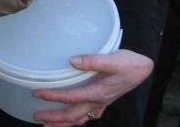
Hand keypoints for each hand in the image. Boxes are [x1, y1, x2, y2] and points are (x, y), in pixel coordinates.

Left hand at [32, 49, 152, 125]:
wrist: (142, 68)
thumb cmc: (129, 63)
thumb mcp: (113, 59)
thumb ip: (93, 60)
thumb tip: (72, 61)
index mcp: (99, 92)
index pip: (71, 97)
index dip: (53, 96)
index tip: (38, 93)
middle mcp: (98, 102)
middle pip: (73, 116)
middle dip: (54, 118)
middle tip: (37, 117)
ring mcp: (100, 104)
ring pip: (79, 119)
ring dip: (62, 124)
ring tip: (47, 126)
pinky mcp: (101, 102)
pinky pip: (85, 116)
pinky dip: (73, 121)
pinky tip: (67, 120)